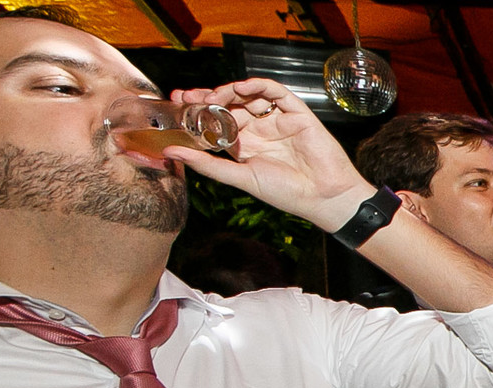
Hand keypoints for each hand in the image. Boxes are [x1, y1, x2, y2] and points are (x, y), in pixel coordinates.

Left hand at [164, 79, 374, 233]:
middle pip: (229, 105)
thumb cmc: (284, 192)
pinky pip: (275, 92)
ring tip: (213, 95)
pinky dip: (258, 86)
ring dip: (229, 91)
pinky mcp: (296, 112)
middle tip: (187, 96)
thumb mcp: (240, 177)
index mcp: (245, 146)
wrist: (322, 195)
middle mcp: (259, 130)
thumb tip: (170, 152)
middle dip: (207, 98)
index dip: (198, 111)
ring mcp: (277, 119)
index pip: (217, 122)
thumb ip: (207, 164)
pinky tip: (241, 88)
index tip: (177, 104)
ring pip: (249, 95)